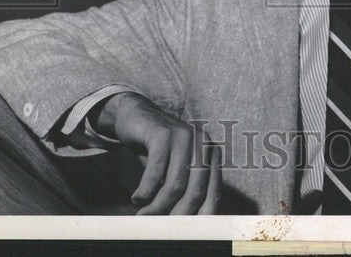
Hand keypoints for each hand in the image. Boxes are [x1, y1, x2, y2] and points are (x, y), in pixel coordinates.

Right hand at [90, 92, 220, 214]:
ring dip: (157, 206)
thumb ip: (187, 189)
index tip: (184, 232)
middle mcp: (203, 143)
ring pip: (175, 184)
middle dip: (177, 215)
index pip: (213, 193)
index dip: (200, 216)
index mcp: (212, 154)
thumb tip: (188, 226)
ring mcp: (184, 136)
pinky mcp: (163, 133)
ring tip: (143, 215)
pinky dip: (145, 190)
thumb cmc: (160, 151)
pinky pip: (156, 171)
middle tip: (158, 227)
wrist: (138, 117)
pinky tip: (137, 198)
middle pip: (196, 191)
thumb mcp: (178, 169)